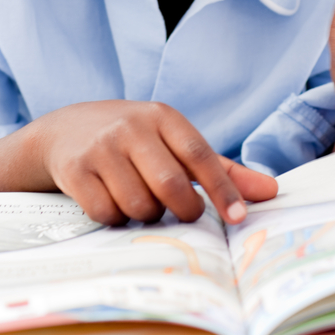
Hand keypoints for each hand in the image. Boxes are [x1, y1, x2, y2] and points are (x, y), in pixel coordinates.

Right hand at [37, 101, 277, 224]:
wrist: (64, 130)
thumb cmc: (134, 139)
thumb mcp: (175, 142)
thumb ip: (221, 169)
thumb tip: (270, 191)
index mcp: (163, 116)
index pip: (200, 155)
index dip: (222, 189)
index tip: (239, 217)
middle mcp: (131, 127)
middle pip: (170, 185)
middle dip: (183, 209)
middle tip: (184, 212)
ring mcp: (101, 148)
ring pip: (139, 205)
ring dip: (146, 214)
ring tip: (141, 199)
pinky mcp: (75, 170)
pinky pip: (107, 213)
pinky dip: (116, 218)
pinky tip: (113, 201)